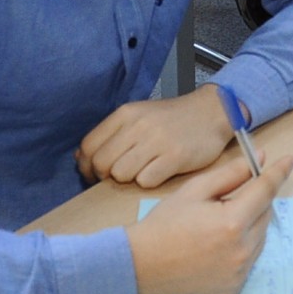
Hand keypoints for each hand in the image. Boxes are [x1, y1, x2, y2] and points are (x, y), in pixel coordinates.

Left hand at [79, 87, 233, 186]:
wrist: (211, 112)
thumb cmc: (172, 119)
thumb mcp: (138, 116)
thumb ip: (111, 134)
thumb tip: (81, 156)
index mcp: (125, 114)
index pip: (89, 146)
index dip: (87, 165)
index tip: (94, 173)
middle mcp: (138, 126)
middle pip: (102, 163)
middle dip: (106, 176)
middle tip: (120, 176)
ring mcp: (156, 141)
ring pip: (122, 174)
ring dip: (129, 178)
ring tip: (142, 170)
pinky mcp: (174, 157)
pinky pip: (146, 180)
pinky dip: (149, 181)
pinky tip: (159, 172)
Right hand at [127, 154, 292, 293]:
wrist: (141, 265)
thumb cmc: (166, 224)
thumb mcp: (195, 190)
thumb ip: (231, 174)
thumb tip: (261, 159)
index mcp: (233, 222)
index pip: (266, 191)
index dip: (278, 172)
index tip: (289, 160)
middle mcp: (242, 251)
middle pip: (264, 216)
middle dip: (254, 203)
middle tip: (228, 201)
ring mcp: (239, 274)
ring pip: (259, 240)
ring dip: (248, 227)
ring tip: (216, 227)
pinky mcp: (233, 290)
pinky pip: (247, 262)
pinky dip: (239, 251)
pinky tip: (214, 248)